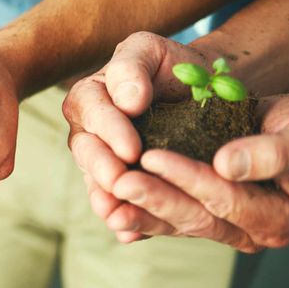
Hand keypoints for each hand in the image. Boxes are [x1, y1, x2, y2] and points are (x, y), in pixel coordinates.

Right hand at [61, 31, 217, 241]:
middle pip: (87, 152)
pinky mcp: (126, 188)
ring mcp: (105, 163)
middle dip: (102, 170)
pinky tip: (130, 237)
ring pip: (98, 183)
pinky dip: (126, 224)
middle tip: (121, 183)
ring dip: (106, 201)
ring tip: (117, 217)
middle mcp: (90, 132)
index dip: (109, 131)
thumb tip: (126, 99)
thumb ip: (131, 67)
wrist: (201, 92)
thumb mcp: (149, 50)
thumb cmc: (172, 66)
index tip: (131, 149)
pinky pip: (120, 205)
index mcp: (90, 97)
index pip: (91, 112)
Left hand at [91, 95, 288, 251]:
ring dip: (141, 214)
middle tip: (118, 183)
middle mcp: (253, 231)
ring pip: (179, 224)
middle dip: (155, 199)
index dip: (188, 178)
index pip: (226, 197)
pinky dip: (142, 219)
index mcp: (278, 214)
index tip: (151, 157)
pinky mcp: (206, 220)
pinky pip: (171, 223)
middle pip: (197, 217)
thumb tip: (227, 166)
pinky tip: (113, 217)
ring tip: (105, 205)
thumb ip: (270, 152)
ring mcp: (228, 229)